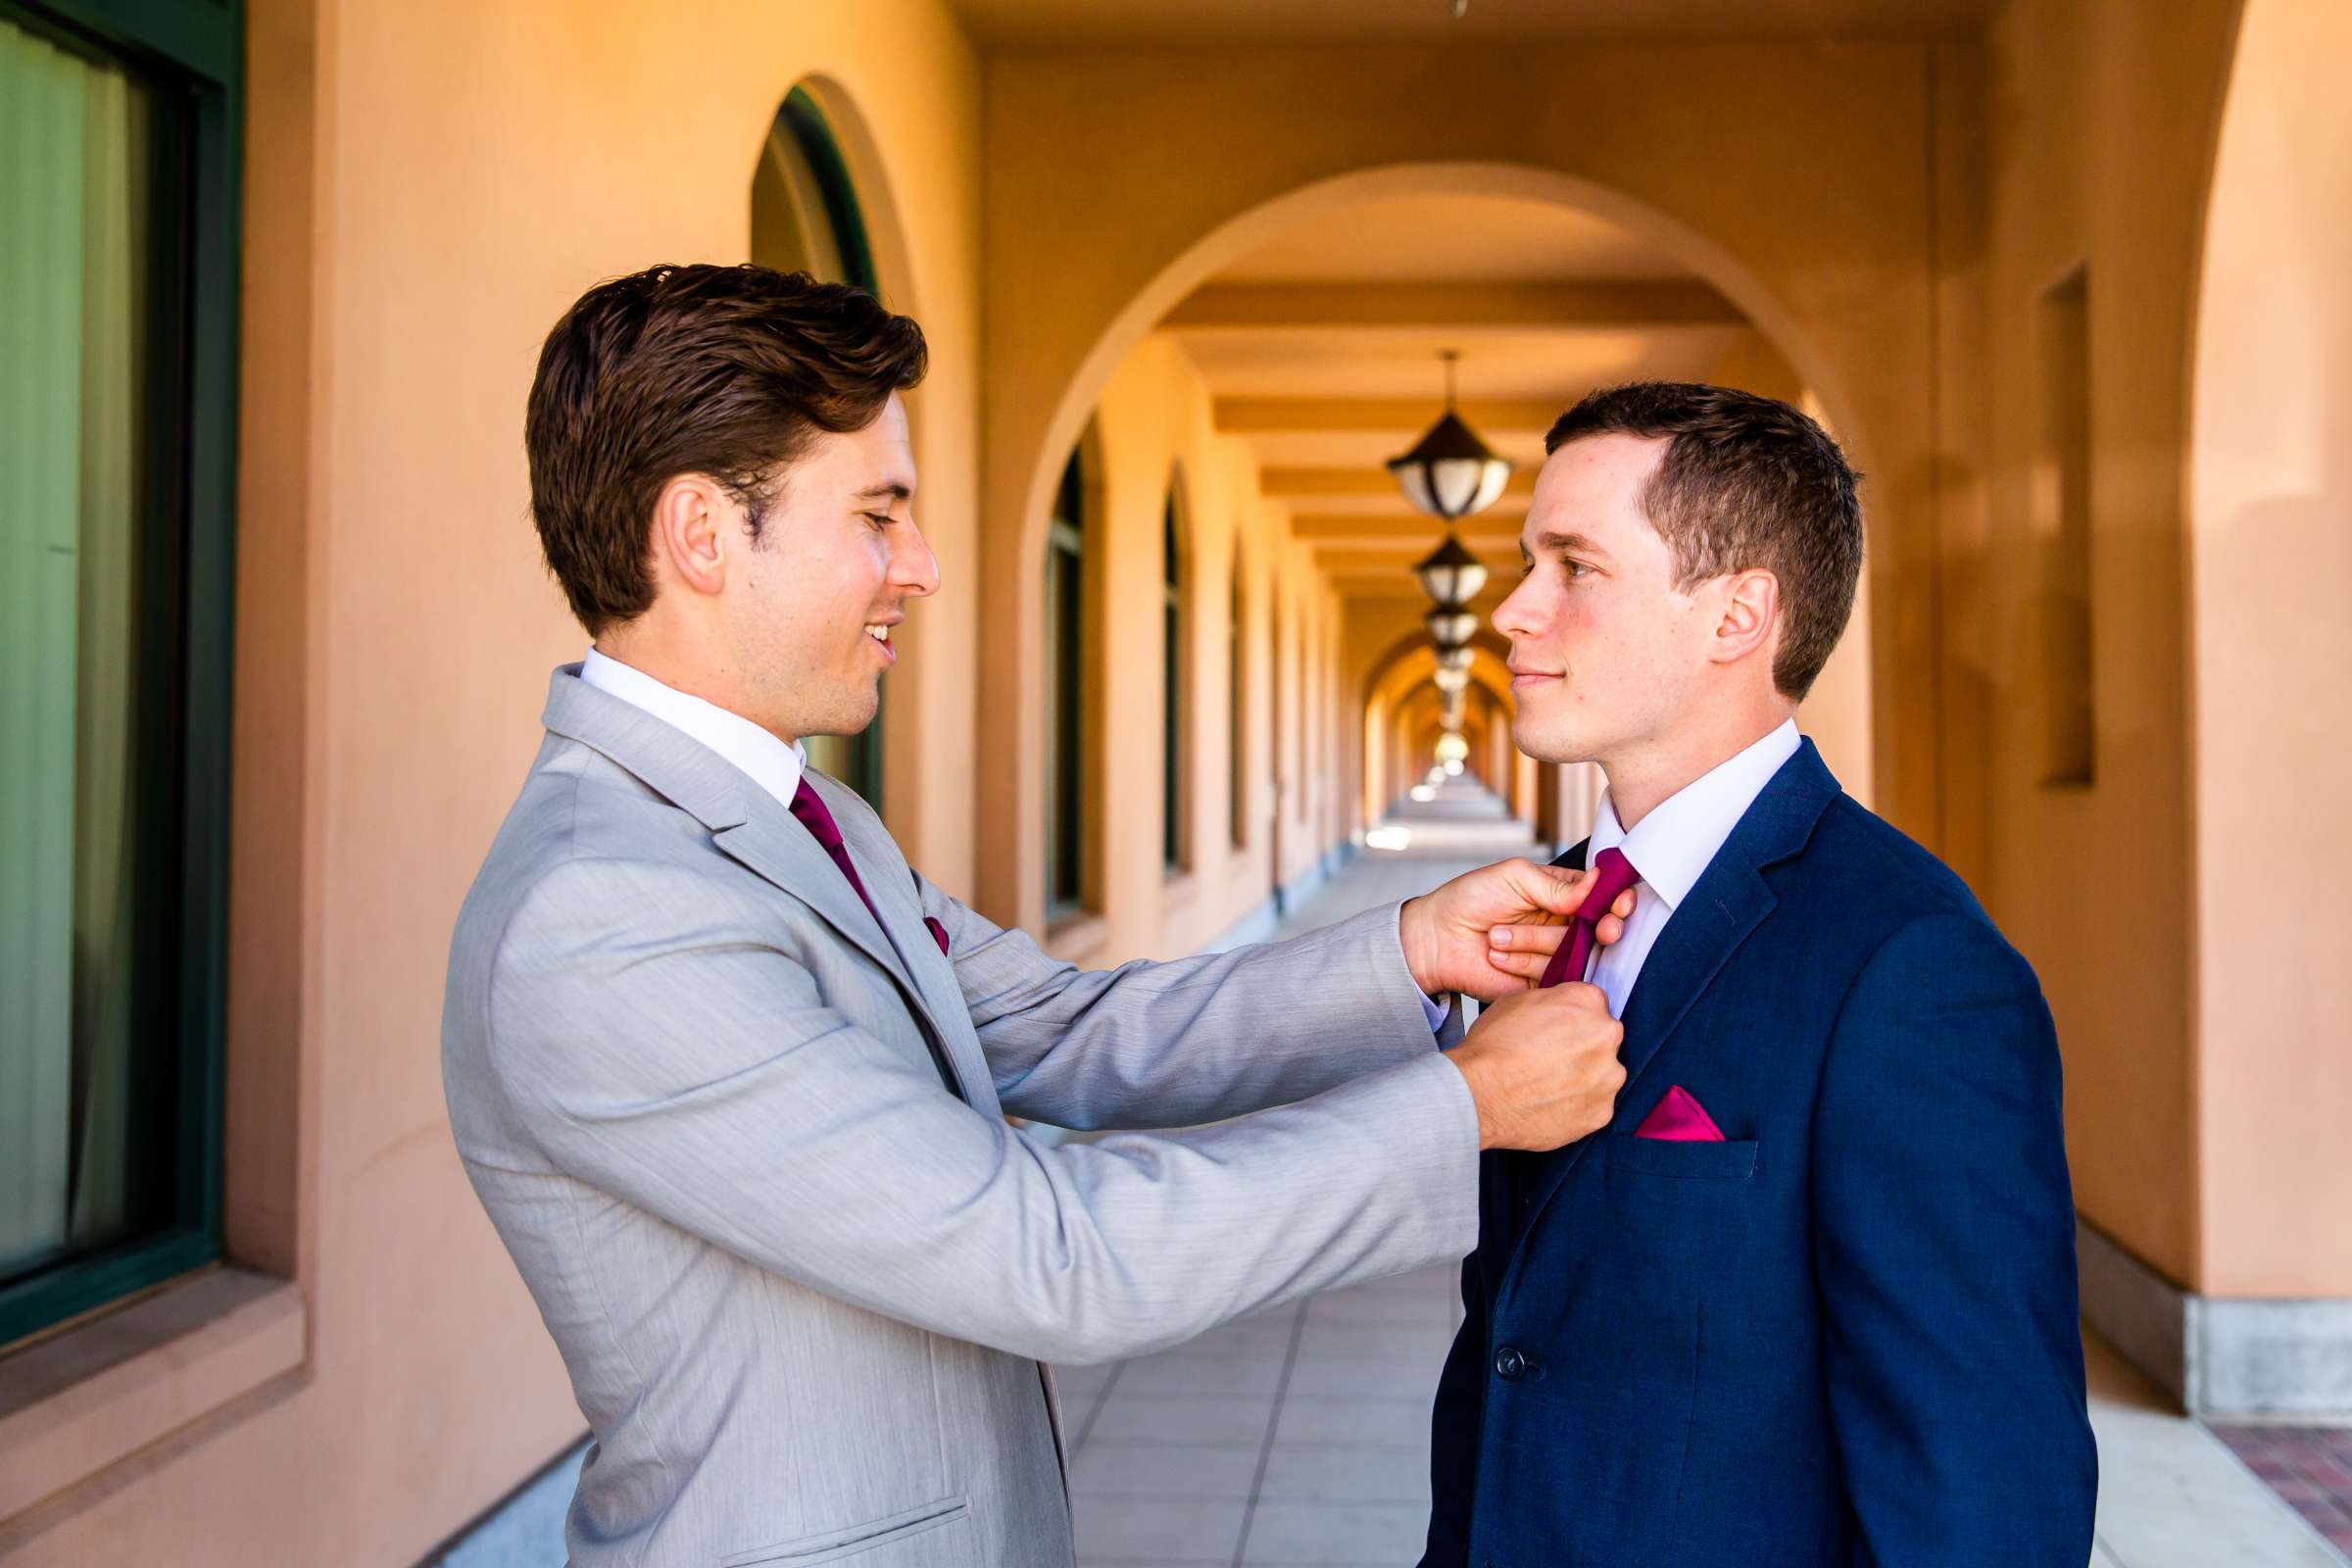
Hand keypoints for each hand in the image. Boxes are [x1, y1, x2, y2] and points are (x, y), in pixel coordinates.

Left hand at [1399, 858, 1635, 1002]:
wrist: (1437, 939)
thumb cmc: (1470, 899)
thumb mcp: (1514, 877)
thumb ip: (1556, 885)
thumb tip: (1597, 884)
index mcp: (1561, 893)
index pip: (1601, 895)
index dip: (1617, 900)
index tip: (1620, 904)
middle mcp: (1563, 923)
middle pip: (1601, 928)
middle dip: (1605, 928)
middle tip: (1603, 929)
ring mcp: (1554, 954)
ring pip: (1573, 952)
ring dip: (1533, 942)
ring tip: (1496, 935)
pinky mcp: (1542, 982)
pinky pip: (1553, 977)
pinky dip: (1525, 965)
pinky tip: (1498, 956)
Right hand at [1443, 983, 1626, 1150]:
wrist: (1478, 1094)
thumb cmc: (1492, 1050)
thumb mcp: (1517, 1000)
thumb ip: (1552, 1001)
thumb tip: (1560, 1009)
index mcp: (1587, 1002)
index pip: (1594, 1003)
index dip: (1573, 1016)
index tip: (1561, 1029)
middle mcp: (1606, 1036)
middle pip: (1603, 1038)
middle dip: (1583, 1046)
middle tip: (1551, 1058)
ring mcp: (1607, 1078)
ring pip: (1603, 1074)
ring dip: (1583, 1077)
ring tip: (1548, 1084)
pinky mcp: (1601, 1113)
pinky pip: (1596, 1105)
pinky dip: (1578, 1105)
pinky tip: (1551, 1102)